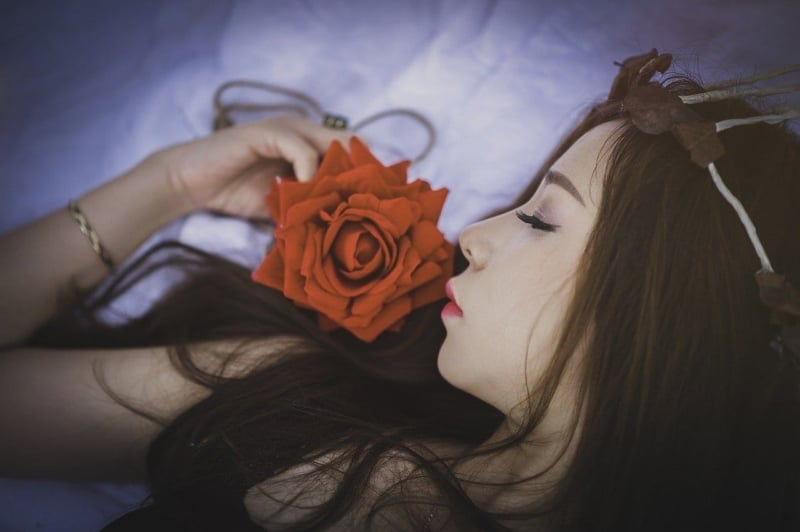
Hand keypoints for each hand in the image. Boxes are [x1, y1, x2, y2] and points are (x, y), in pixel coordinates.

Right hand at [151, 115, 355, 217]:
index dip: (365, 177)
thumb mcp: (284, 202)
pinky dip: (309, 176)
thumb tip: (343, 226)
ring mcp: (288, 128)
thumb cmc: (235, 192)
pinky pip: (303, 151)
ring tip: (337, 208)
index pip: (352, 153)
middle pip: (351, 146)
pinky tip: (302, 201)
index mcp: (310, 143)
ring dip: (338, 178)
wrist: (191, 183)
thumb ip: (309, 204)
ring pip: (333, 145)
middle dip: (360, 177)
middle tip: (363, 210)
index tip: (372, 208)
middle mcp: (304, 131)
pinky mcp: (270, 132)